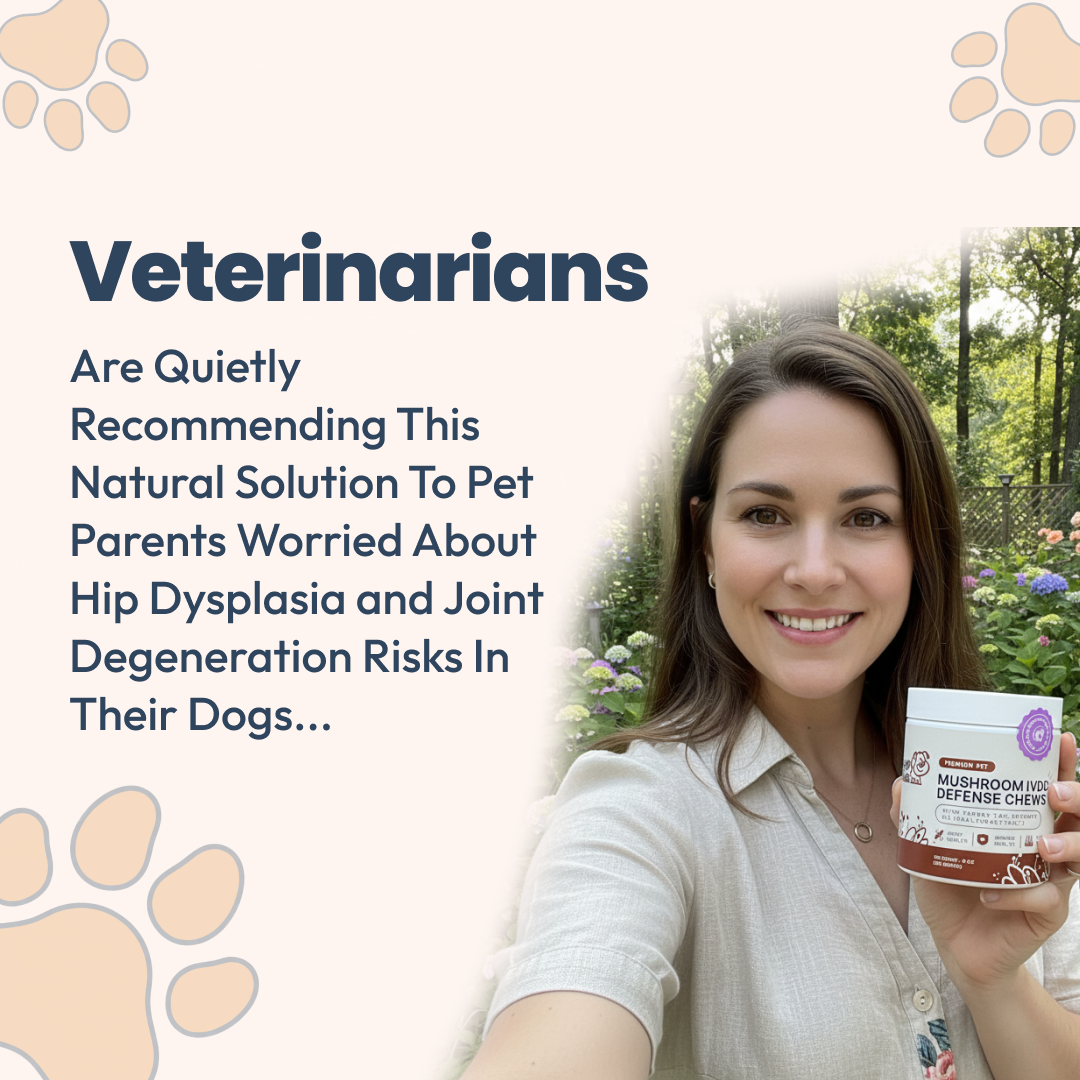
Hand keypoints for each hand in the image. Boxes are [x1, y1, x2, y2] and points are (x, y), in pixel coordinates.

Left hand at [890, 732, 1078, 992]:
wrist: (957, 946)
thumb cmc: (950, 887)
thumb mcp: (928, 847)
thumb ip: (915, 816)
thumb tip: (903, 782)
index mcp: (1023, 823)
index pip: (1053, 787)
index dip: (1062, 764)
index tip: (1060, 739)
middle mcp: (1046, 847)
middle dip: (1076, 797)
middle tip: (1051, 791)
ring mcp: (1051, 881)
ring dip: (1067, 846)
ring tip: (1040, 845)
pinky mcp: (1046, 915)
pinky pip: (1045, 901)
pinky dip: (1017, 897)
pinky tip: (989, 896)